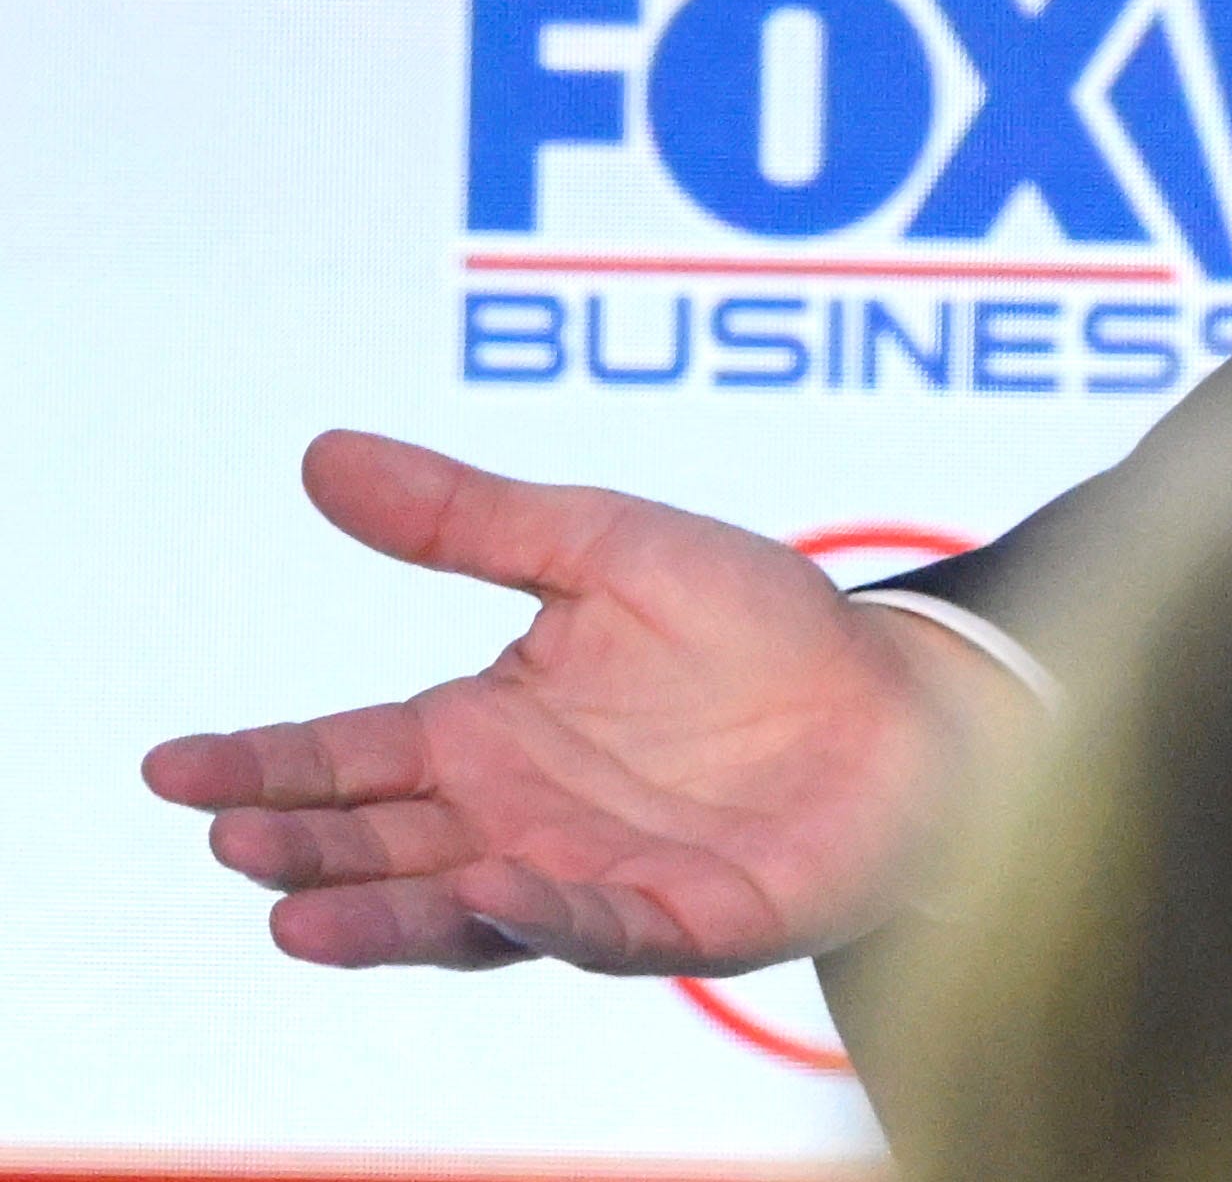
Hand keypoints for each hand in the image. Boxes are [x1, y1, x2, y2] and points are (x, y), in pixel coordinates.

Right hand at [140, 430, 1010, 973]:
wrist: (908, 695)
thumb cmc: (761, 628)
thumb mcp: (606, 547)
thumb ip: (469, 519)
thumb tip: (324, 454)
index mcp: (484, 734)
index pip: (344, 756)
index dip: (259, 764)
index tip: (170, 766)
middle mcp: (515, 821)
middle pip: (381, 845)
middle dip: (303, 848)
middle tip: (230, 837)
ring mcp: (590, 879)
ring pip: (463, 912)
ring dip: (387, 917)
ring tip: (300, 920)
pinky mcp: (682, 921)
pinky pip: (603, 931)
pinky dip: (550, 919)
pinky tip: (502, 895)